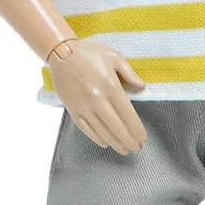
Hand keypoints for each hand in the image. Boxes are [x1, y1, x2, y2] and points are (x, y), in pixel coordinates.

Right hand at [48, 38, 147, 154]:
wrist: (61, 54)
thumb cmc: (89, 54)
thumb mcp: (115, 57)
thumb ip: (130, 74)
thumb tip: (142, 87)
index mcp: (110, 86)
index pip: (127, 114)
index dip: (136, 128)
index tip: (143, 138)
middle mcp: (97, 99)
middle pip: (116, 126)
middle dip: (128, 140)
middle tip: (137, 148)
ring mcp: (83, 106)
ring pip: (101, 130)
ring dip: (114, 142)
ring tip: (124, 150)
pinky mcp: (72, 108)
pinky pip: (85, 127)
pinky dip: (96, 137)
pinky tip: (105, 143)